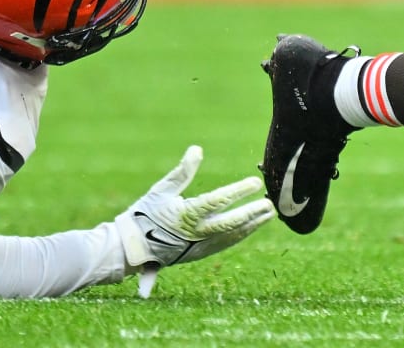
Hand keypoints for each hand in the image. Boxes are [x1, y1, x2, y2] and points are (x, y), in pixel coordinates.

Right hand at [114, 146, 273, 294]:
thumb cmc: (146, 213)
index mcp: (186, 215)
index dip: (238, 191)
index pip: (218, 201)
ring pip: (233, 235)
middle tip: (269, 204)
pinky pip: (226, 243)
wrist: (134, 248)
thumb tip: (197, 149)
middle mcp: (197, 233)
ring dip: (252, 225)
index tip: (255, 183)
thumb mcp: (162, 189)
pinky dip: (241, 234)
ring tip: (268, 214)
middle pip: (231, 223)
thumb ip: (182, 171)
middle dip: (252, 213)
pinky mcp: (201, 254)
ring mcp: (200, 246)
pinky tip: (252, 226)